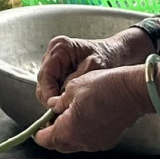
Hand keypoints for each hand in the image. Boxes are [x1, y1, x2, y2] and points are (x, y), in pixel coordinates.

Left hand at [34, 64, 150, 153]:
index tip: (37, 126)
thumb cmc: (102, 87)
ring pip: (74, 143)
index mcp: (68, 131)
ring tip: (70, 115)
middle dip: (53, 134)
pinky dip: (83, 133)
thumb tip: (53, 107)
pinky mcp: (108, 141)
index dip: (39, 133)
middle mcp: (81, 143)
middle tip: (53, 118)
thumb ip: (59, 102)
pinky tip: (86, 117)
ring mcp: (95, 144)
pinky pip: (88, 141)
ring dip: (68, 133)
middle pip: (59, 145)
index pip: (46, 140)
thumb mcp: (73, 88)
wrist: (132, 92)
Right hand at [35, 27, 151, 105]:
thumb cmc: (107, 56)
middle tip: (64, 110)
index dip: (49, 93)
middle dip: (51, 98)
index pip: (45, 75)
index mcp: (59, 48)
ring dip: (56, 99)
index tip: (57, 106)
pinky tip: (71, 103)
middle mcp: (53, 54)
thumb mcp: (94, 67)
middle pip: (42, 83)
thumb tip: (61, 97)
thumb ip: (76, 80)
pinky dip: (60, 98)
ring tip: (69, 107)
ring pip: (46, 88)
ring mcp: (54, 64)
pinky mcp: (58, 72)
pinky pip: (54, 89)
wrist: (117, 54)